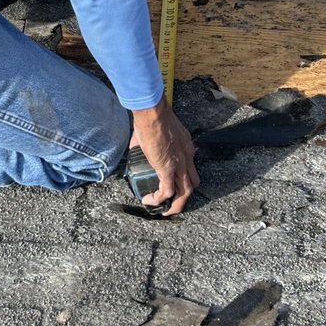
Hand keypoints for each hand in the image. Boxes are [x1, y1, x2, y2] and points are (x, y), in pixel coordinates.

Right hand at [131, 94, 198, 215]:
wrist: (152, 113)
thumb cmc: (152, 115)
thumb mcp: (156, 131)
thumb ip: (147, 141)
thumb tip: (134, 147)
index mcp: (185, 146)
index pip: (189, 167)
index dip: (181, 177)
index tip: (170, 182)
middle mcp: (187, 157)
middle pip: (192, 183)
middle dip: (183, 196)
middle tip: (171, 203)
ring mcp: (179, 164)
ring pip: (184, 192)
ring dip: (175, 205)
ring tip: (164, 211)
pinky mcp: (167, 169)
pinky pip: (167, 192)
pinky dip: (159, 200)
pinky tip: (149, 201)